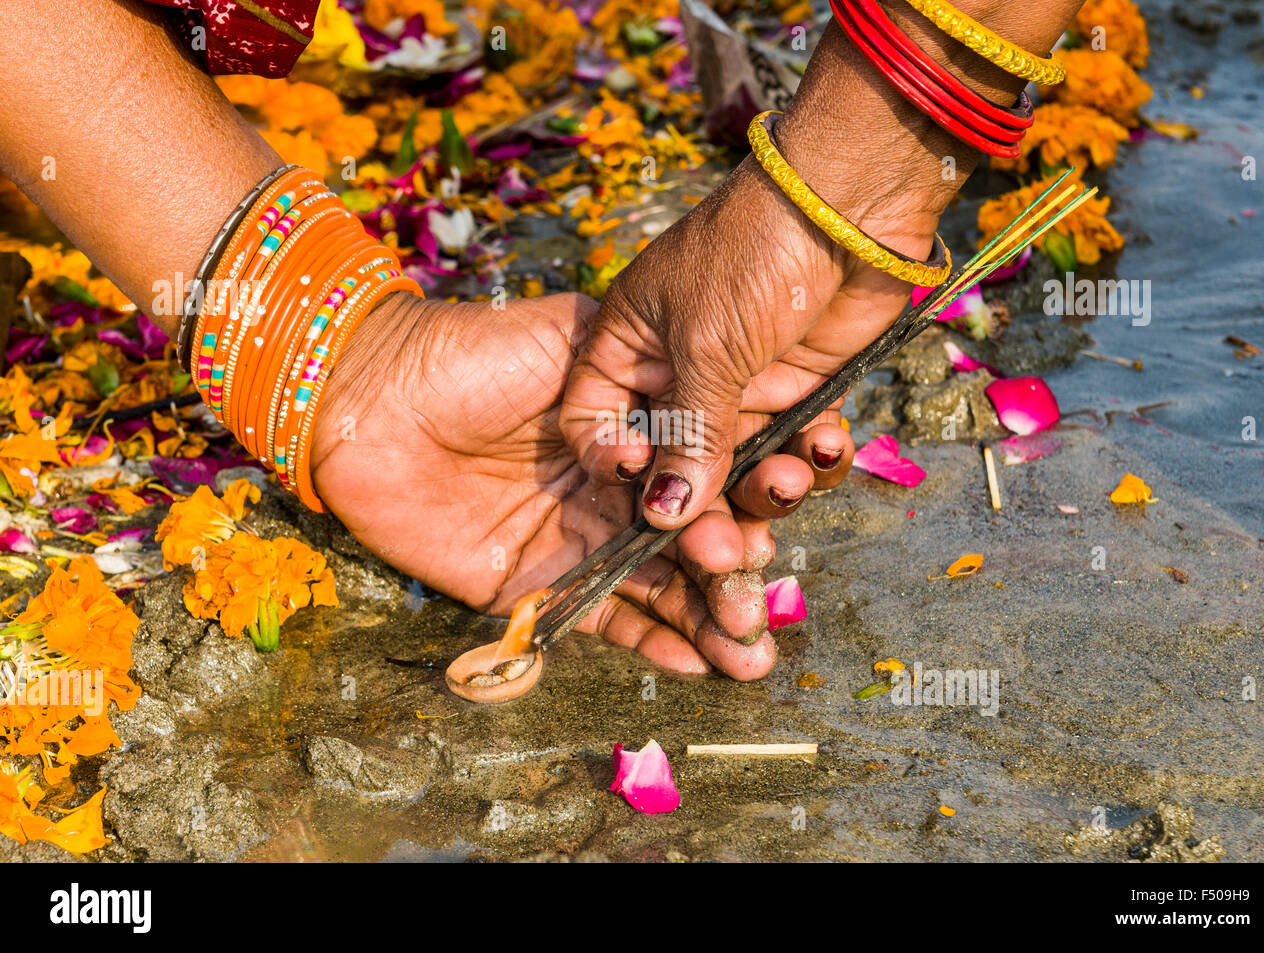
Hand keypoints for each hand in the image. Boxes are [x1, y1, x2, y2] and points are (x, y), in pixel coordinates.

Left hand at [310, 290, 813, 678]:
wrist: (369, 401)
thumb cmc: (469, 355)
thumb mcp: (570, 340)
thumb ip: (641, 374)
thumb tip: (713, 400)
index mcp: (641, 431)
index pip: (716, 463)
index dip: (757, 481)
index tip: (791, 493)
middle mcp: (624, 491)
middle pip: (697, 535)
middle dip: (738, 567)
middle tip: (761, 591)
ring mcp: (585, 540)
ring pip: (662, 586)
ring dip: (709, 618)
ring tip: (751, 649)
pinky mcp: (541, 584)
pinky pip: (605, 620)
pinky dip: (652, 642)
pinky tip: (698, 659)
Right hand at [557, 6, 1065, 529]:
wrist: (851, 200)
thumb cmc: (754, 251)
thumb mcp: (708, 347)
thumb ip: (689, 437)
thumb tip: (662, 519)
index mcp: (627, 349)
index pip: (598, 428)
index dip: (618, 472)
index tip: (645, 503)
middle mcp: (675, 374)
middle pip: (672, 465)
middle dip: (702, 506)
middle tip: (731, 547)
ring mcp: (738, 384)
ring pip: (737, 466)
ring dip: (764, 485)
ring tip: (790, 478)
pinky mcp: (795, 389)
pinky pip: (793, 446)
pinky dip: (812, 457)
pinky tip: (827, 446)